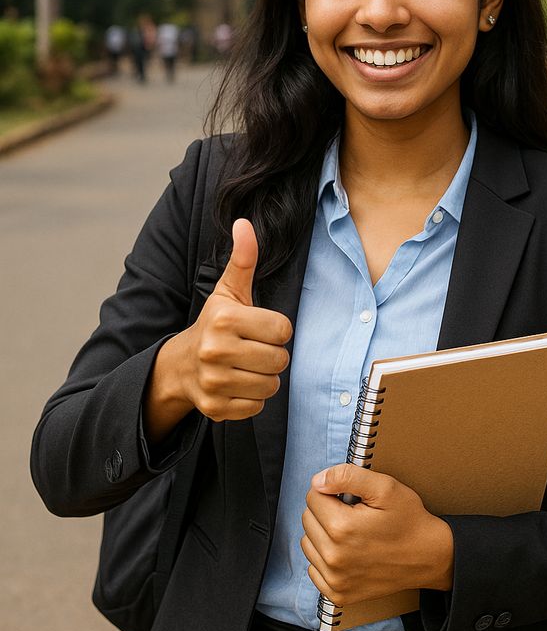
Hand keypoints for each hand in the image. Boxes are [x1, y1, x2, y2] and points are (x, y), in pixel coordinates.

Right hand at [144, 219, 291, 436]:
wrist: (180, 365)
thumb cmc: (215, 324)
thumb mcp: (229, 290)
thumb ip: (243, 259)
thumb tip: (243, 223)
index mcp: (224, 319)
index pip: (282, 330)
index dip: (276, 329)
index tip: (258, 328)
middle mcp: (216, 350)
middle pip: (279, 359)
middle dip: (272, 355)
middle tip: (253, 349)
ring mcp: (213, 382)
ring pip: (271, 386)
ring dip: (264, 377)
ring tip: (246, 366)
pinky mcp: (215, 408)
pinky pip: (256, 407)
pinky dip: (252, 398)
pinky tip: (237, 384)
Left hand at [301, 464, 453, 607]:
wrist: (429, 557)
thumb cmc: (409, 520)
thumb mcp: (385, 487)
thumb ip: (347, 476)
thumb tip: (317, 481)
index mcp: (342, 527)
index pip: (312, 496)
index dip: (331, 491)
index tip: (349, 497)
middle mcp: (334, 557)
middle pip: (308, 519)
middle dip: (326, 510)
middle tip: (353, 513)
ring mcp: (335, 579)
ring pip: (308, 543)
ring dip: (322, 534)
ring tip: (350, 532)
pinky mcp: (339, 594)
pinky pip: (314, 570)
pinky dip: (324, 559)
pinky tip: (346, 552)